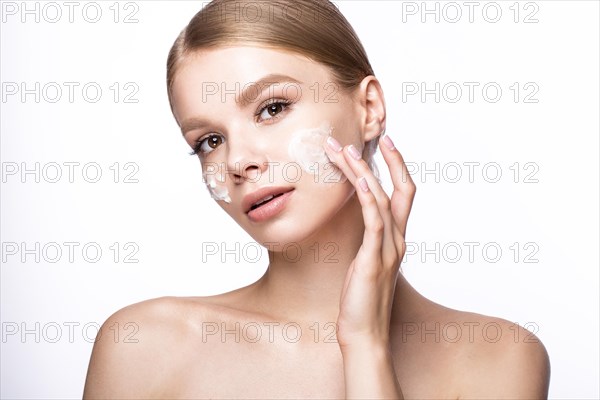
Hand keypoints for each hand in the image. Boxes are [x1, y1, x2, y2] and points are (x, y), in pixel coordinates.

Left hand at [324, 133, 415, 350]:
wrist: (364, 335)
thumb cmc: (361, 300)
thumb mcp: (365, 263)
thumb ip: (368, 242)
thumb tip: (360, 224)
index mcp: (395, 239)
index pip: (403, 194)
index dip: (398, 168)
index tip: (385, 145)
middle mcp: (397, 240)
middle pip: (402, 190)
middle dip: (391, 160)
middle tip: (374, 135)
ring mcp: (387, 250)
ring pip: (381, 199)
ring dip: (363, 171)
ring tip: (344, 150)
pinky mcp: (372, 260)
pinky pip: (373, 223)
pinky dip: (368, 199)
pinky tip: (359, 181)